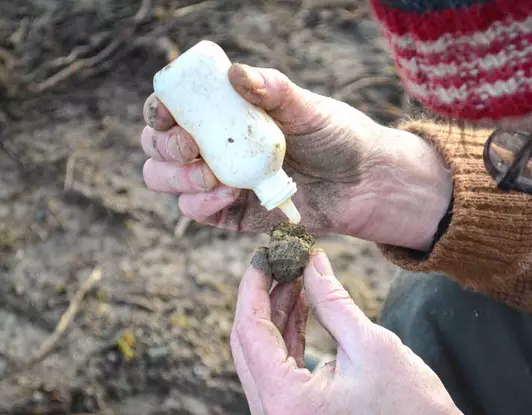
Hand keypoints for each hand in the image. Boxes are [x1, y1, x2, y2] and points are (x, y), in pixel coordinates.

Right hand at [141, 64, 452, 250]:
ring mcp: (218, 181)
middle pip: (157, 147)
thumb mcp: (307, 108)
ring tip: (212, 174)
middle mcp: (213, 146)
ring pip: (165, 180)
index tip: (166, 112)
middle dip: (164, 147)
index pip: (170, 109)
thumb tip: (236, 73)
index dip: (158, 110)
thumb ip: (273, 91)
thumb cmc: (337, 136)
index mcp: (223, 114)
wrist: (365, 183)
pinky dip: (201, 202)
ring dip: (176, 176)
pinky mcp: (231, 214)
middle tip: (191, 147)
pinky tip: (228, 192)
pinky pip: (196, 211)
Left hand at [231, 249, 482, 414]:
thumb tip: (310, 261)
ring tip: (295, 277)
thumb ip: (330, 299)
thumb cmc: (410, 408)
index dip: (255, 286)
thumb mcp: (370, 343)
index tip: (265, 253)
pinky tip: (300, 308)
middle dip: (263, 298)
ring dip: (276, 317)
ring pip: (260, 359)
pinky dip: (286, 341)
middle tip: (282, 260)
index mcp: (286, 403)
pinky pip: (276, 375)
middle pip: (247, 346)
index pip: (250, 331)